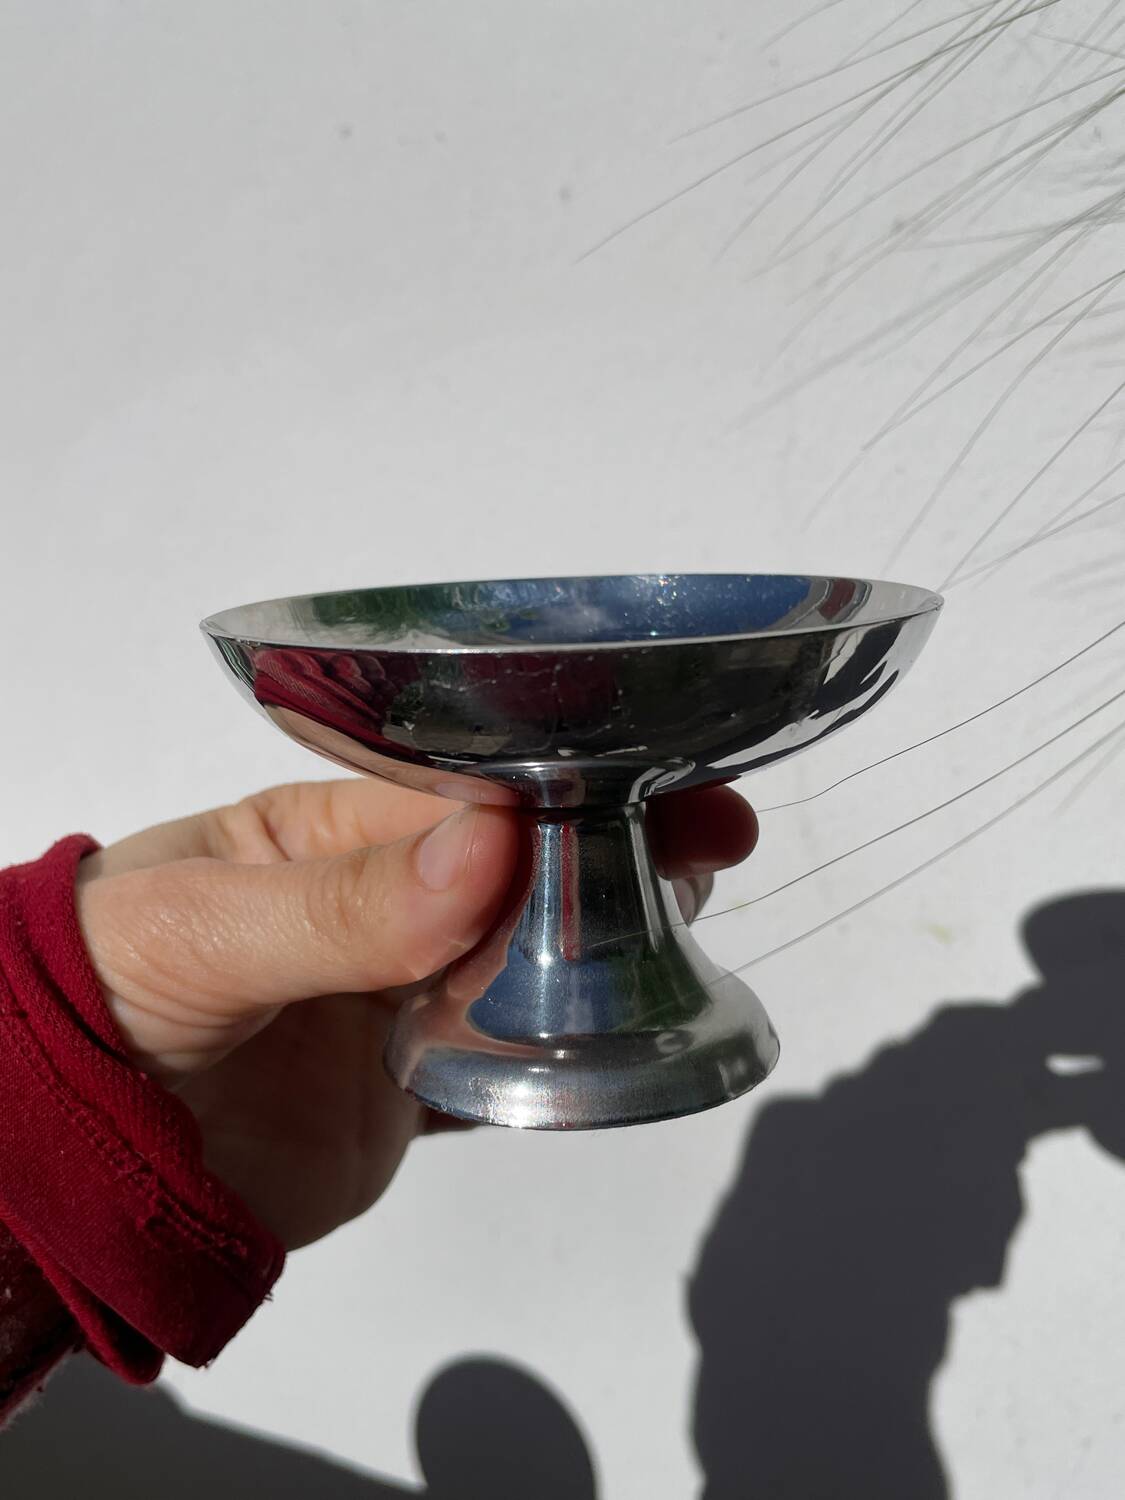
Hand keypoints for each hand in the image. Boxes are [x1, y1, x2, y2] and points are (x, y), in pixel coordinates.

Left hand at [75, 780, 758, 1248]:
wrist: (68, 1156)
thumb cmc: (101, 996)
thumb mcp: (204, 930)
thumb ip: (337, 905)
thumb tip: (487, 852)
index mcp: (329, 831)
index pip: (467, 789)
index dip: (564, 777)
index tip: (661, 771)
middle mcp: (380, 904)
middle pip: (521, 865)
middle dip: (614, 844)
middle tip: (714, 835)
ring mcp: (402, 996)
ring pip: (530, 956)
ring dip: (609, 939)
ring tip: (694, 919)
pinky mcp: (413, 1089)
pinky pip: (510, 1064)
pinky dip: (571, 1055)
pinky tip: (639, 1034)